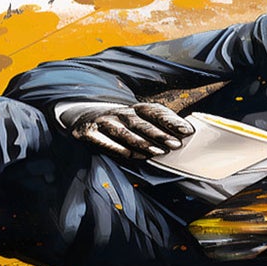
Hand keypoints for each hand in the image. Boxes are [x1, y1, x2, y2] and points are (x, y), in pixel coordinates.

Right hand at [70, 103, 195, 158]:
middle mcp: (118, 113)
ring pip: (123, 132)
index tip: (187, 130)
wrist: (79, 118)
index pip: (153, 111)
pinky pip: (102, 140)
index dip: (170, 120)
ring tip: (158, 152)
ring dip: (141, 142)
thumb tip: (182, 137)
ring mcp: (102, 121)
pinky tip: (129, 155)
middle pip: (141, 122)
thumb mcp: (133, 122)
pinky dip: (115, 147)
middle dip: (160, 133)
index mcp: (132, 110)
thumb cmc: (116, 124)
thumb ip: (154, 128)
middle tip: (176, 144)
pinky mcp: (87, 132)